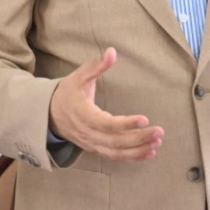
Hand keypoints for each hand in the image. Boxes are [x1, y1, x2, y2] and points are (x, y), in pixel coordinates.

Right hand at [48, 48, 162, 161]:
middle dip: (139, 138)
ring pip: (117, 152)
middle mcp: (87, 134)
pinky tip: (150, 152)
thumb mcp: (79, 76)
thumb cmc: (68, 92)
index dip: (125, 124)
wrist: (51, 114)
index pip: (106, 124)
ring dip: (138, 150)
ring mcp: (92, 144)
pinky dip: (133, 157)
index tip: (144, 119)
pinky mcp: (96, 149)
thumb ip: (96, 65)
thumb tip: (112, 51)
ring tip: (157, 142)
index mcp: (83, 114)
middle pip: (115, 141)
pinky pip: (116, 157)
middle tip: (159, 131)